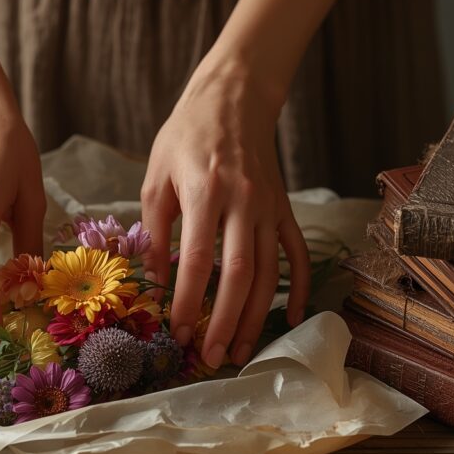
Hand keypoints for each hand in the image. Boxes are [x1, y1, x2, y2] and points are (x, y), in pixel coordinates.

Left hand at [141, 65, 309, 367]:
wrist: (234, 98)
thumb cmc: (186, 135)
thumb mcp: (157, 176)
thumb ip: (155, 230)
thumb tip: (157, 281)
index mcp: (205, 193)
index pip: (196, 260)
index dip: (188, 301)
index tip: (178, 332)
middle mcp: (243, 203)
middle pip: (239, 274)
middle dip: (225, 320)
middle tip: (211, 356)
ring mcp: (269, 207)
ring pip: (268, 271)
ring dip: (255, 315)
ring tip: (239, 350)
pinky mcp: (284, 209)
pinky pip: (297, 253)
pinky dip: (298, 287)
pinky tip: (293, 317)